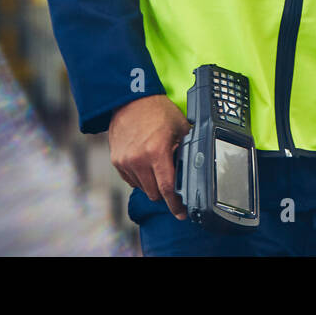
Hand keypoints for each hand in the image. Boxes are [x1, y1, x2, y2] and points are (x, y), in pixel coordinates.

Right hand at [109, 95, 191, 219]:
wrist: (129, 101)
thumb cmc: (158, 112)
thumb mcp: (180, 127)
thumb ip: (188, 148)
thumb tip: (199, 164)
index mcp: (157, 152)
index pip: (167, 188)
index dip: (175, 204)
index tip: (181, 213)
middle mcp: (138, 160)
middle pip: (154, 192)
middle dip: (165, 191)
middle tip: (173, 181)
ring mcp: (125, 162)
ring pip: (143, 188)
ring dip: (152, 184)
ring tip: (159, 166)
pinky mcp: (116, 161)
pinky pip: (131, 181)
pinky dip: (141, 178)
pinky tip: (147, 164)